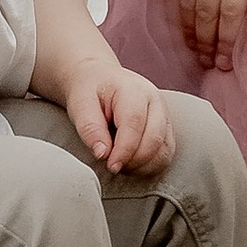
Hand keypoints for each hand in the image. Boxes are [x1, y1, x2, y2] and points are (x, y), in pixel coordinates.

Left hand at [63, 45, 176, 177]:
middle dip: (134, 161)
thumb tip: (102, 154)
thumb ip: (90, 129)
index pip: (134, 123)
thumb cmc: (90, 92)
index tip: (111, 166)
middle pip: (155, 139)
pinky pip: (166, 154)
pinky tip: (132, 164)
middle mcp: (154, 101)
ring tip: (121, 164)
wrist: (100, 81)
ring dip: (143, 166)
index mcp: (133, 90)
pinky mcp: (166, 129)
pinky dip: (150, 165)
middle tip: (112, 166)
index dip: (124, 150)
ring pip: (165, 150)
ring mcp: (164, 115)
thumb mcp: (80, 106)